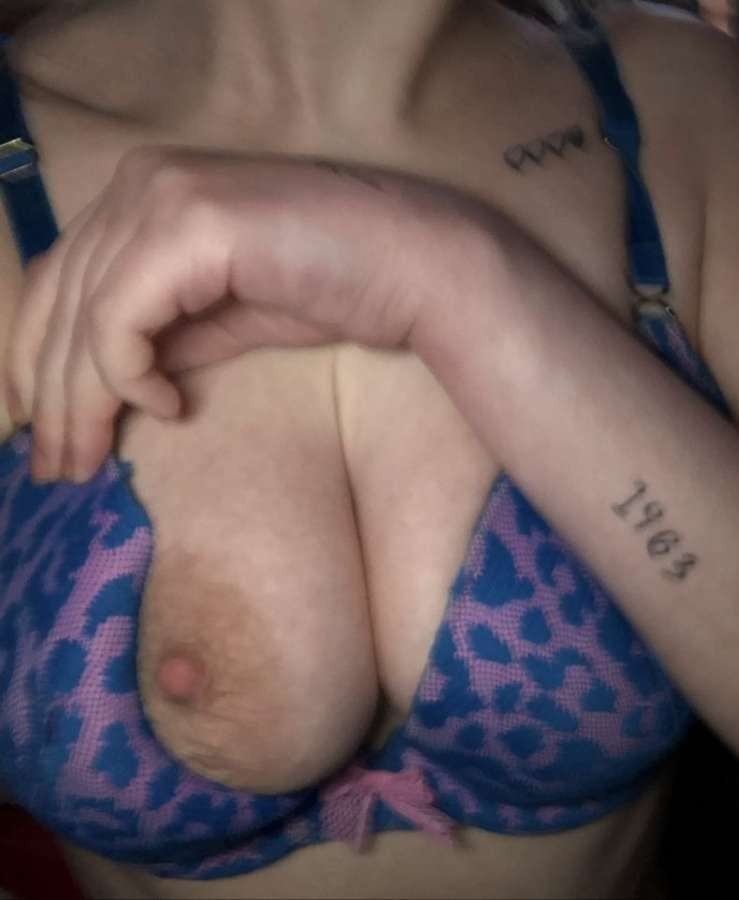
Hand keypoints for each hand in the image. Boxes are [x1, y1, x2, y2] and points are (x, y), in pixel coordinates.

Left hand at [5, 148, 480, 482]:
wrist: (416, 266)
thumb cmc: (331, 290)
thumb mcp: (219, 320)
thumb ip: (158, 338)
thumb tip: (101, 391)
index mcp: (143, 195)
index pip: (55, 286)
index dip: (36, 366)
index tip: (49, 435)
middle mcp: (140, 181)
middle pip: (56, 304)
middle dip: (49, 400)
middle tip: (56, 471)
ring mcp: (163, 196)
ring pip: (82, 320)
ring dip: (78, 405)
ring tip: (85, 463)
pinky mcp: (192, 225)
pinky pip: (121, 319)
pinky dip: (128, 375)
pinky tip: (166, 409)